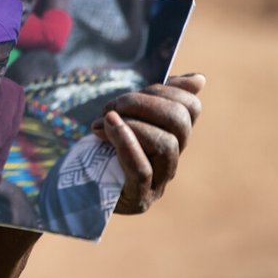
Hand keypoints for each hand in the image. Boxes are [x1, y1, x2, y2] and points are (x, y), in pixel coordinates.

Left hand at [92, 73, 204, 214]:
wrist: (78, 186)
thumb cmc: (103, 148)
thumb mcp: (127, 118)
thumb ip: (156, 99)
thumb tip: (199, 79)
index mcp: (173, 137)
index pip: (190, 107)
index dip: (165, 90)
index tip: (136, 89)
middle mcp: (171, 159)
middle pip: (180, 122)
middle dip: (142, 103)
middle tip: (111, 107)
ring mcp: (158, 182)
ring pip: (167, 145)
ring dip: (131, 124)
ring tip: (102, 122)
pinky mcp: (138, 198)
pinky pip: (142, 169)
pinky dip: (126, 143)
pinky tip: (106, 129)